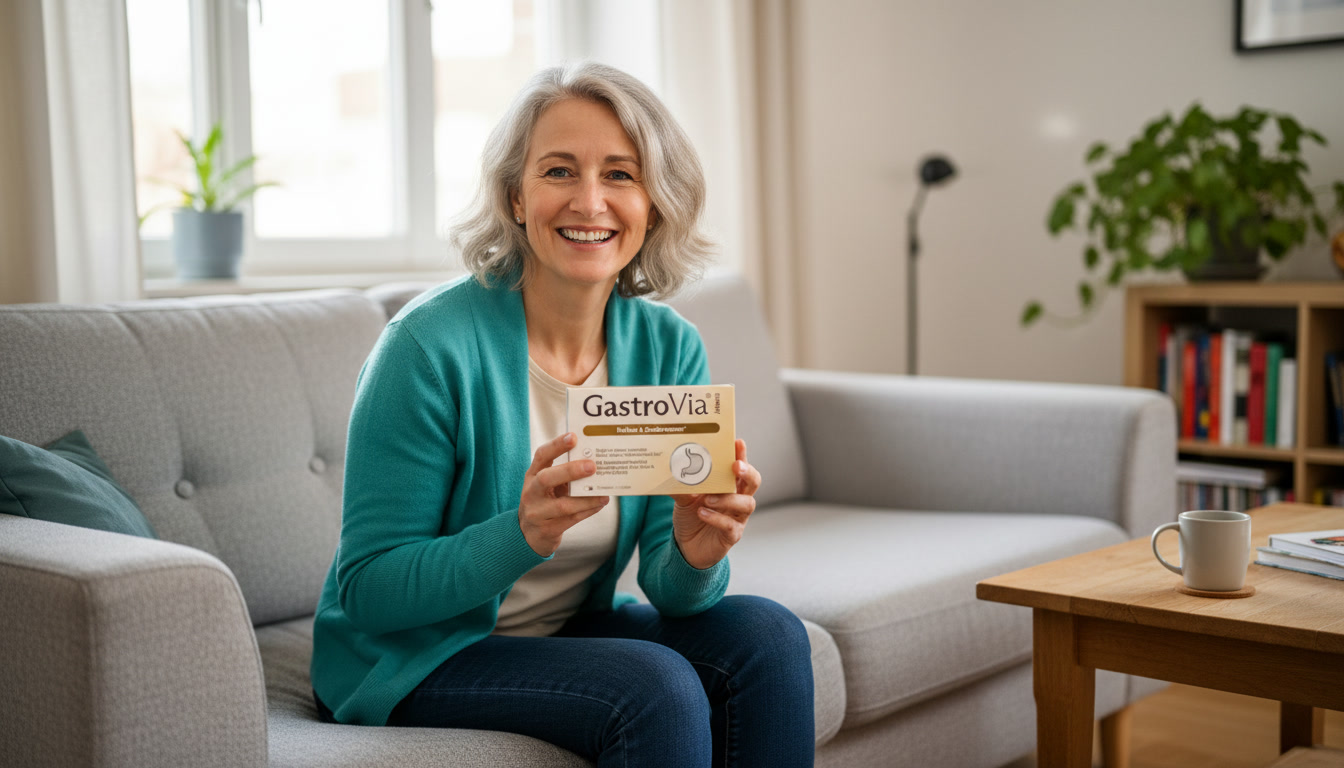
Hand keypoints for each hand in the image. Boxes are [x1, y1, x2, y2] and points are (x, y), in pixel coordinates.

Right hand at [518, 432, 609, 556]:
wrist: (529, 535)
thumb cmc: (544, 502)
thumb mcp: (547, 485)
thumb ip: (563, 474)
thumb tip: (593, 461)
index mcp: (532, 475)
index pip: (541, 456)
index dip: (556, 445)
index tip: (573, 437)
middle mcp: (531, 492)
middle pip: (546, 478)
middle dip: (570, 471)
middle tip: (592, 466)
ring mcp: (536, 513)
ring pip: (562, 505)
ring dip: (586, 499)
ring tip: (604, 494)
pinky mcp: (546, 530)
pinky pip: (571, 520)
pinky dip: (587, 511)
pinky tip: (599, 504)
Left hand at [670, 439, 761, 569]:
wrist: (687, 546)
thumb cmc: (691, 516)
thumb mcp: (683, 498)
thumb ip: (681, 485)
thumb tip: (669, 470)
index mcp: (728, 484)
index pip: (740, 466)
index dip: (741, 454)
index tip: (737, 442)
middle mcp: (738, 498)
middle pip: (753, 481)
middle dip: (747, 472)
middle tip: (735, 466)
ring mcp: (738, 517)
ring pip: (746, 504)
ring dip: (728, 498)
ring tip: (708, 499)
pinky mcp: (732, 535)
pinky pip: (731, 525)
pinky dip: (717, 518)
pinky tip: (702, 513)